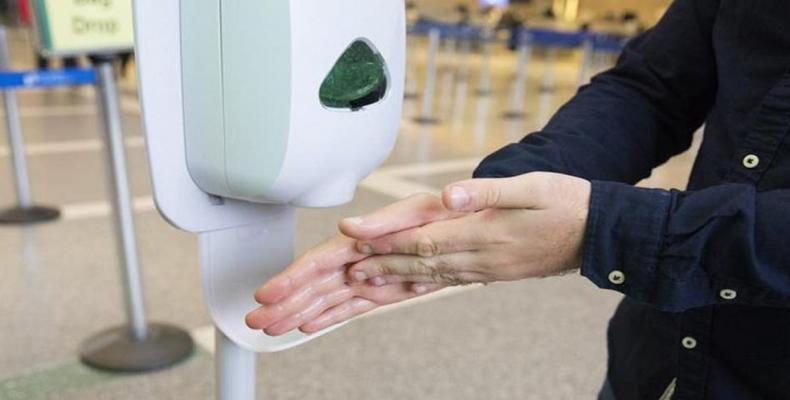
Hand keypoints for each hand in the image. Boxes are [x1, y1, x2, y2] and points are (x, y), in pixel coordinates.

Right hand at [245, 194, 460, 335]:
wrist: (472, 229)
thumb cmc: (446, 213)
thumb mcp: (419, 211)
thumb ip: (385, 222)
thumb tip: (349, 226)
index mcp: (363, 238)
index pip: (320, 261)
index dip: (292, 277)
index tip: (269, 293)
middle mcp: (361, 257)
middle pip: (315, 283)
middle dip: (284, 302)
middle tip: (257, 320)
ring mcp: (370, 276)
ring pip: (326, 298)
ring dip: (298, 312)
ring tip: (272, 328)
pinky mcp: (383, 291)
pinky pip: (349, 307)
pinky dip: (328, 317)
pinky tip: (307, 325)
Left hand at [347, 172, 590, 288]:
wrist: (598, 234)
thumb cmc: (566, 203)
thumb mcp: (532, 186)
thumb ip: (487, 192)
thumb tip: (450, 194)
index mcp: (485, 232)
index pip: (425, 239)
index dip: (389, 241)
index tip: (358, 240)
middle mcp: (481, 256)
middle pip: (421, 263)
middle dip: (382, 265)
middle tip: (349, 269)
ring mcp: (486, 268)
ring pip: (432, 276)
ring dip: (396, 278)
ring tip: (367, 280)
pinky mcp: (493, 272)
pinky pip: (451, 282)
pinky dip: (424, 285)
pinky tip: (411, 287)